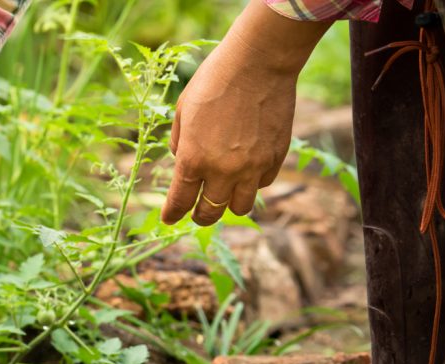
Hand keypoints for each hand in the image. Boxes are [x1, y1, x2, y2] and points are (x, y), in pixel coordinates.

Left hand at [161, 2, 330, 225]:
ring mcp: (252, 168)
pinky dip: (252, 182)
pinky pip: (261, 185)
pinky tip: (247, 169)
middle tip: (198, 213)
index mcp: (193, 159)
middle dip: (200, 216)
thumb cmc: (214, 80)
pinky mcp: (275, 159)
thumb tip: (181, 161)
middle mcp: (222, 171)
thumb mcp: (183, 110)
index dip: (172, 214)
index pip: (180, 201)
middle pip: (210, 213)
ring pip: (240, 208)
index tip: (169, 219)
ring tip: (225, 193)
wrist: (258, 62)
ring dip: (229, 204)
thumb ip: (178, 142)